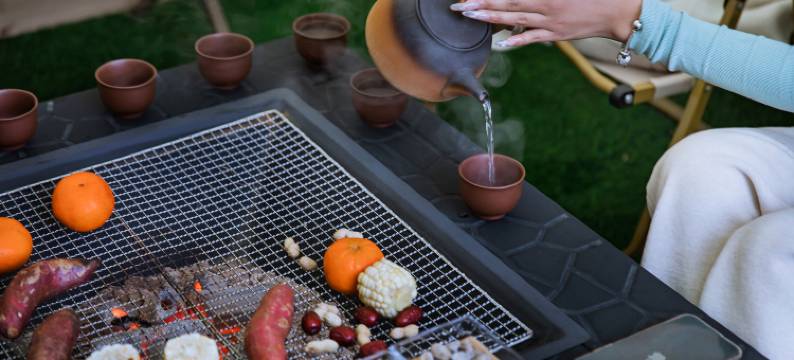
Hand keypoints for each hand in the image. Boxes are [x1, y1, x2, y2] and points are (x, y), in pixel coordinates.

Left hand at [450, 0, 641, 46]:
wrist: (617, 11)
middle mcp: (546, 4)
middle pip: (508, 3)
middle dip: (482, 4)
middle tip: (460, 6)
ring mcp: (550, 21)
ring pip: (515, 18)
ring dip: (490, 18)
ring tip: (471, 16)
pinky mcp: (556, 34)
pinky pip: (533, 37)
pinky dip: (517, 40)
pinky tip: (501, 42)